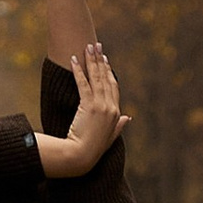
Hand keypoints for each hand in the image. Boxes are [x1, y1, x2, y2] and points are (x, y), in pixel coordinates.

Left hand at [35, 41, 129, 181]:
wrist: (81, 156)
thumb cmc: (93, 149)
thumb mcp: (110, 137)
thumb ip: (120, 126)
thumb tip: (129, 118)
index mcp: (116, 113)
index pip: (114, 87)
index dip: (109, 72)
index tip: (105, 59)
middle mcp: (110, 107)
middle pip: (105, 78)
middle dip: (100, 60)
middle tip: (96, 45)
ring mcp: (100, 106)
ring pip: (96, 78)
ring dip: (91, 60)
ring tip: (87, 47)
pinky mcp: (88, 106)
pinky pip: (83, 84)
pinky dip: (78, 71)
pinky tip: (74, 60)